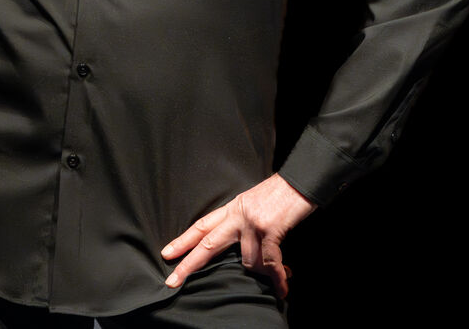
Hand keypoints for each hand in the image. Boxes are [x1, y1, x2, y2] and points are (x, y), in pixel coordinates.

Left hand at [161, 173, 315, 297]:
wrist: (301, 181)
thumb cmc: (281, 195)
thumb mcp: (254, 204)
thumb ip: (242, 223)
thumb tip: (241, 249)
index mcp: (232, 209)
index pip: (202, 225)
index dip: (183, 240)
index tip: (167, 253)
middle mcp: (238, 216)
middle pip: (207, 243)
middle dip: (189, 264)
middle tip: (172, 281)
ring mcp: (252, 223)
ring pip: (246, 261)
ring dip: (262, 273)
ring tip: (277, 279)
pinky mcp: (269, 229)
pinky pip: (269, 262)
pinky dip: (277, 278)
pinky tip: (282, 288)